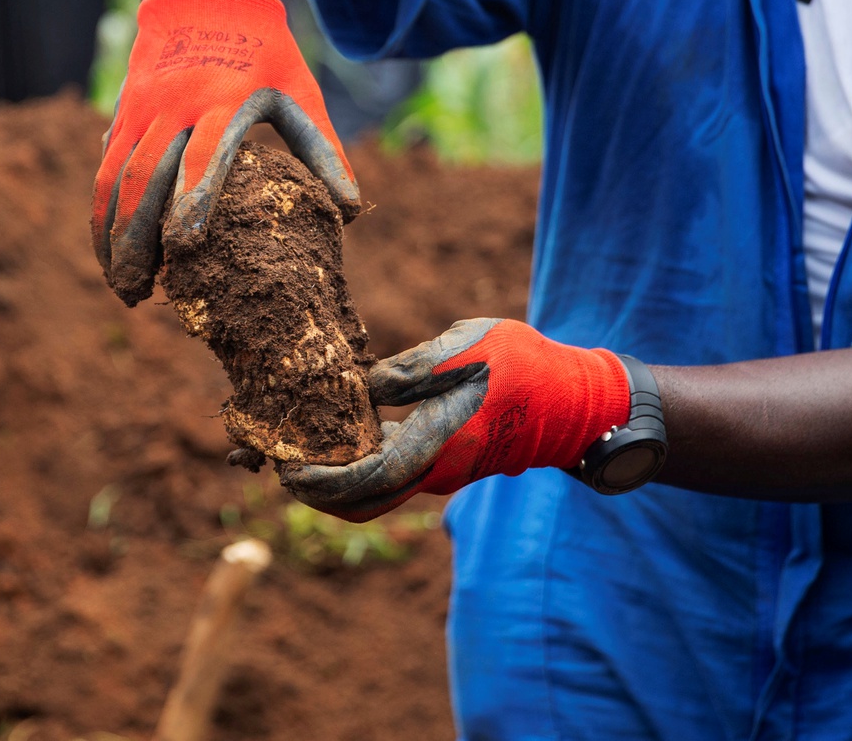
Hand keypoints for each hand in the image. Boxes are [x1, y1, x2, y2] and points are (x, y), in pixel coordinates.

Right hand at [91, 0, 359, 304]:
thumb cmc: (264, 49)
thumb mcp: (299, 89)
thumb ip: (322, 149)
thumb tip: (353, 212)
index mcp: (221, 100)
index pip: (201, 158)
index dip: (190, 204)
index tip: (183, 252)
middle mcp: (173, 104)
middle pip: (142, 179)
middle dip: (135, 241)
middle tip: (138, 295)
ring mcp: (140, 107)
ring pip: (112, 177)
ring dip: (110, 234)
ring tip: (120, 284)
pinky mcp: (122, 109)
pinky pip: (104, 165)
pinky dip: (101, 209)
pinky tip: (107, 249)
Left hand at [280, 318, 631, 521]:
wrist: (572, 402)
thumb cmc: (524, 367)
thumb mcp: (469, 348)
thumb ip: (413, 367)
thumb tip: (363, 385)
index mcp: (439, 446)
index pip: (368, 478)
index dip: (323, 480)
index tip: (286, 469)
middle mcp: (435, 472)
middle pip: (363, 503)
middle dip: (318, 493)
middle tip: (279, 468)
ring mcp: (439, 472)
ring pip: (375, 492)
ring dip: (335, 480)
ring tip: (299, 450)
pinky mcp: (442, 461)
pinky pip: (389, 475)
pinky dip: (357, 466)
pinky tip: (338, 435)